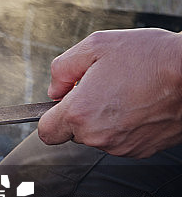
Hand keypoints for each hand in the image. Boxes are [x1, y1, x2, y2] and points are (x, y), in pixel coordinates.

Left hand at [38, 28, 181, 157]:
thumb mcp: (94, 46)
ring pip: (99, 137)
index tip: (62, 105)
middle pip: (74, 133)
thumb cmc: (149, 57)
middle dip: (81, 112)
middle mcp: (99, 136)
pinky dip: (126, 125)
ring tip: (126, 92)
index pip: (47, 132)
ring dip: (105, 119)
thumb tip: (54, 90)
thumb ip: (62, 69)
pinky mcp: (143, 150)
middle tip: (102, 87)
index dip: (52, 116)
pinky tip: (140, 104)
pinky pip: (122, 140)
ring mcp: (123, 146)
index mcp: (80, 113)